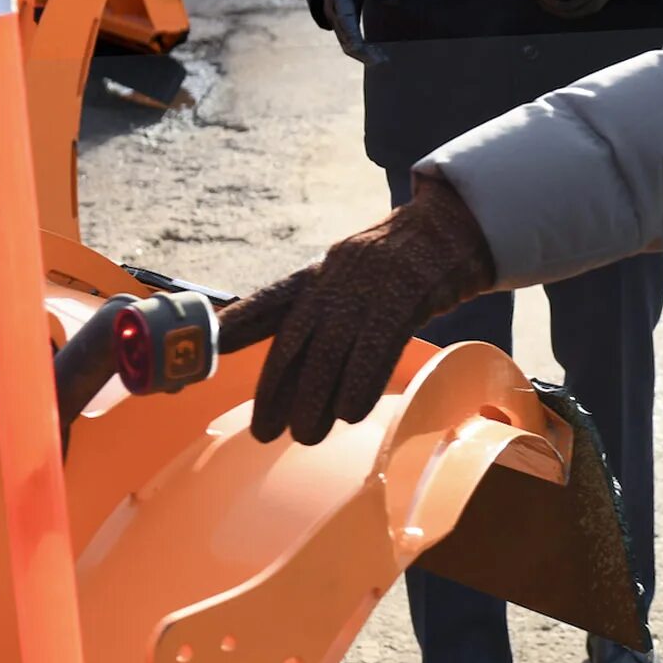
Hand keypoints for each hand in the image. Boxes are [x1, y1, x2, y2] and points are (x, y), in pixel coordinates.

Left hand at [218, 177, 497, 444]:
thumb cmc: (403, 264)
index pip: (272, 301)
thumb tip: (306, 380)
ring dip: (316, 397)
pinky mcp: (407, 294)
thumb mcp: (354, 277)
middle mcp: (337, 275)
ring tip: (305, 436)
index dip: (237, 325)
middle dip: (277, 387)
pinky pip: (377, 344)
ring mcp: (371, 283)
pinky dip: (360, 381)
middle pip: (299, 337)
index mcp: (322, 271)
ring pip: (334, 347)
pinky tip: (349, 413)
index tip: (208, 348)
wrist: (454, 227)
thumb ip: (326, 317)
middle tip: (265, 432)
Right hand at [319, 0, 398, 64]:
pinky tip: (375, 53)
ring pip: (345, 43)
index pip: (347, 25)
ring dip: (362, 54)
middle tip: (384, 62)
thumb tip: (394, 1)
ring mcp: (335, 17)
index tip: (375, 55)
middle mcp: (333, 10)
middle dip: (364, 54)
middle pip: (345, 40)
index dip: (360, 43)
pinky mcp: (341, 20)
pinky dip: (360, 49)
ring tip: (383, 60)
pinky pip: (348, 39)